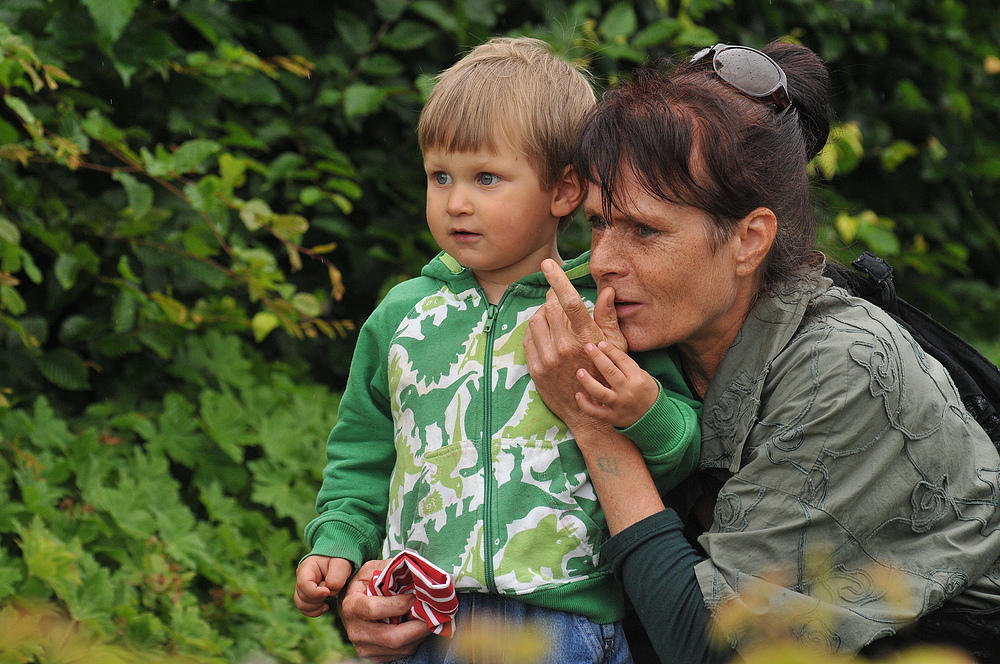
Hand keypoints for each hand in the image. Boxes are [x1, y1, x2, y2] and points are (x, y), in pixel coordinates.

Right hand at [295, 555, 352, 616]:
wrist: (339, 561)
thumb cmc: (340, 560)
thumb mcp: (341, 565)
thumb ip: (336, 578)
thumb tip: (329, 592)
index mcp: (307, 567)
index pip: (303, 584)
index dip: (314, 592)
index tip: (328, 592)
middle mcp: (301, 577)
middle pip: (302, 596)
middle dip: (318, 599)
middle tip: (330, 593)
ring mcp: (303, 587)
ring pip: (302, 604)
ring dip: (315, 607)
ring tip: (328, 602)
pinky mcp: (307, 595)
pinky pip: (305, 608)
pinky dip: (314, 611)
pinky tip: (326, 607)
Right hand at [338, 559, 431, 661]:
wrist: (352, 603)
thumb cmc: (365, 583)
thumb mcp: (372, 569)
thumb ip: (390, 569)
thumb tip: (414, 571)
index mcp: (352, 606)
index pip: (376, 609)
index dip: (400, 604)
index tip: (415, 597)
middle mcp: (356, 631)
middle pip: (393, 637)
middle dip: (419, 627)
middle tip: (434, 614)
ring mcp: (364, 647)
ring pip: (400, 648)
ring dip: (419, 635)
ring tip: (429, 620)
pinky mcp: (374, 657)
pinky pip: (400, 654)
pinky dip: (414, 642)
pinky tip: (418, 628)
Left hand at [525, 259, 625, 425]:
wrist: (590, 414)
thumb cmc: (607, 375)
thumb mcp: (616, 347)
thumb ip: (608, 317)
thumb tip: (606, 290)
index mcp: (586, 338)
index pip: (570, 302)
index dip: (558, 280)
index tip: (548, 264)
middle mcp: (565, 347)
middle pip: (550, 308)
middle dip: (552, 299)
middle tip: (558, 300)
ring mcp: (548, 360)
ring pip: (536, 321)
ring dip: (542, 314)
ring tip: (554, 320)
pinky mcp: (536, 370)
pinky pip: (528, 339)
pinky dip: (535, 331)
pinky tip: (546, 335)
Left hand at [576, 341, 658, 428]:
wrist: (654, 417)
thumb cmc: (644, 391)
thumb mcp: (642, 376)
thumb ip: (626, 366)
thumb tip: (606, 350)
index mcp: (638, 379)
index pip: (622, 360)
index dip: (610, 350)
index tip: (600, 343)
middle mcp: (628, 392)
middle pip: (610, 372)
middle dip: (597, 357)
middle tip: (587, 346)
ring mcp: (620, 406)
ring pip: (601, 393)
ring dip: (588, 381)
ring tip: (580, 371)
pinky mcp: (612, 418)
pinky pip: (595, 412)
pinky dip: (585, 405)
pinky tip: (578, 395)